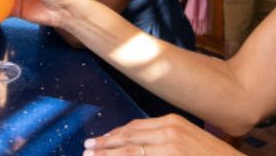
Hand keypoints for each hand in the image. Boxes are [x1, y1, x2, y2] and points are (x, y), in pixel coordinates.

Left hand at [83, 115, 239, 154]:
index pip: (135, 127)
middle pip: (128, 138)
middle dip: (105, 145)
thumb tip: (143, 145)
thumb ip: (166, 139)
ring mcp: (170, 148)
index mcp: (172, 122)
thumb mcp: (189, 140)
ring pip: (130, 152)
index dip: (114, 134)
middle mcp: (168, 132)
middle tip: (87, 150)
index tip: (100, 140)